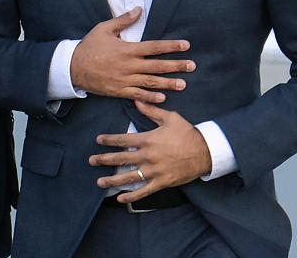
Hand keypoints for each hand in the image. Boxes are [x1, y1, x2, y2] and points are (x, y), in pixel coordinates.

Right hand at [69, 7, 194, 101]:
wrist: (73, 67)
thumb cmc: (89, 46)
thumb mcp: (104, 29)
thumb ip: (123, 21)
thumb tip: (139, 9)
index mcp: (127, 49)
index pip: (154, 47)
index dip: (171, 46)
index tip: (186, 45)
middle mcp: (129, 65)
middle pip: (157, 66)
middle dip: (176, 66)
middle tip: (192, 66)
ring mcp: (124, 80)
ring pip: (150, 82)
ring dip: (168, 84)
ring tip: (183, 84)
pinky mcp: (119, 91)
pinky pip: (137, 95)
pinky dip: (150, 97)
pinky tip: (163, 98)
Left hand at [89, 101, 211, 200]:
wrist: (205, 152)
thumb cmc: (187, 133)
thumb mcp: (170, 118)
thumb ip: (151, 111)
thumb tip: (137, 99)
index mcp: (148, 139)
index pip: (123, 139)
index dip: (109, 140)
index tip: (98, 140)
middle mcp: (148, 156)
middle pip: (121, 158)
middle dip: (104, 159)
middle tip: (91, 161)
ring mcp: (154, 171)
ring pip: (129, 176)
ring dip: (112, 179)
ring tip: (99, 182)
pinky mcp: (161, 182)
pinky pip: (144, 191)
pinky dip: (131, 195)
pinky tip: (120, 198)